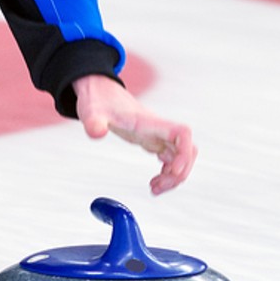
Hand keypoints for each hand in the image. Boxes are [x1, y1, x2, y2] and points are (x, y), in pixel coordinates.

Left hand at [73, 75, 195, 194]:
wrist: (100, 92)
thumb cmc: (100, 101)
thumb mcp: (93, 113)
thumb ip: (94, 123)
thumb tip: (96, 133)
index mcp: (149, 122)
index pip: (181, 133)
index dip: (184, 153)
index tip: (173, 170)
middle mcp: (158, 129)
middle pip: (187, 150)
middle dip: (179, 172)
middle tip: (158, 187)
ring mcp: (157, 135)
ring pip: (181, 157)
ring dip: (174, 176)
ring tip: (155, 188)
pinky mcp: (152, 140)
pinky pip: (171, 159)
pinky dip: (168, 173)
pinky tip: (155, 181)